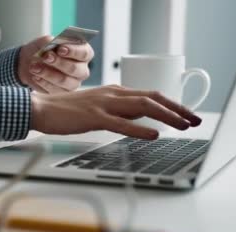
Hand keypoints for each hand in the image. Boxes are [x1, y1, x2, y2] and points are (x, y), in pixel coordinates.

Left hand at [18, 35, 93, 93]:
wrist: (29, 61)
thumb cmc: (42, 48)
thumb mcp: (44, 41)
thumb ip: (50, 41)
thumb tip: (51, 45)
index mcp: (83, 53)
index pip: (84, 53)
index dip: (73, 51)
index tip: (60, 49)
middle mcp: (81, 69)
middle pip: (75, 69)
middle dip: (59, 63)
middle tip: (45, 57)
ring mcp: (72, 83)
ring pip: (64, 81)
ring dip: (48, 74)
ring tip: (34, 67)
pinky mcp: (61, 92)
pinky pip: (54, 90)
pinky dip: (43, 82)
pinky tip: (35, 76)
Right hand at [30, 85, 202, 139]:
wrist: (41, 108)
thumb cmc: (65, 111)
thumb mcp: (97, 107)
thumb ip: (119, 111)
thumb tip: (140, 119)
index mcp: (114, 91)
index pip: (151, 95)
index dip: (172, 104)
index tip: (187, 114)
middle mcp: (113, 94)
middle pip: (153, 98)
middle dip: (177, 109)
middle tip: (195, 120)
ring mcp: (103, 104)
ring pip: (143, 107)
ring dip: (166, 116)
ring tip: (183, 126)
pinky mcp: (93, 117)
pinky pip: (120, 123)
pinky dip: (139, 129)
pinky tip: (152, 135)